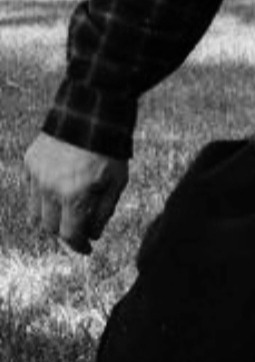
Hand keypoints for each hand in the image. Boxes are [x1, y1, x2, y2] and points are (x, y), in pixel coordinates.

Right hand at [24, 133, 128, 255]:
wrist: (91, 112)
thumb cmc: (109, 150)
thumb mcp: (117, 183)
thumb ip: (104, 212)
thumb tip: (92, 234)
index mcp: (74, 196)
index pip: (69, 235)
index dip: (79, 246)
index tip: (87, 248)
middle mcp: (50, 189)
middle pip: (50, 227)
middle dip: (66, 232)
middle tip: (78, 229)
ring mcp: (36, 175)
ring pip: (35, 213)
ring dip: (51, 218)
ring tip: (66, 213)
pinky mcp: (30, 162)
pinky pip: (31, 190)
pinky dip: (42, 198)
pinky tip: (58, 191)